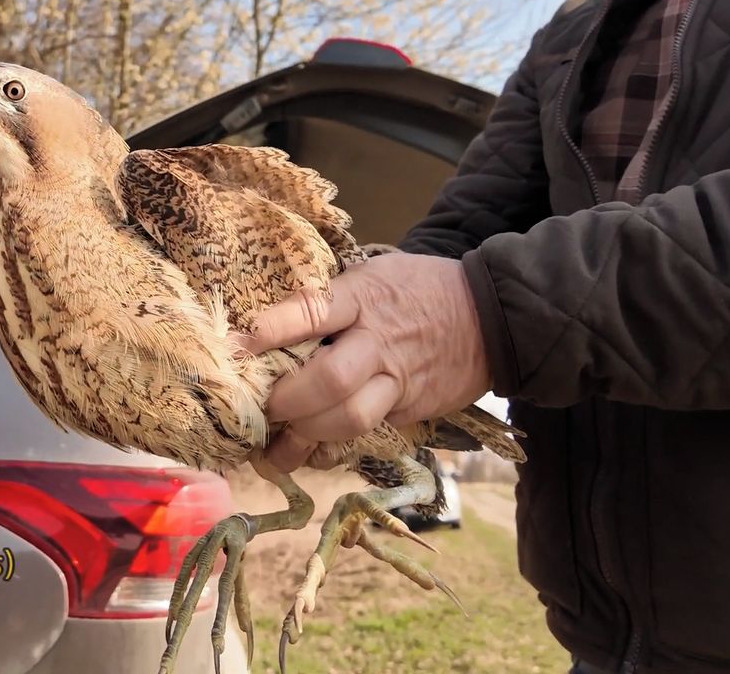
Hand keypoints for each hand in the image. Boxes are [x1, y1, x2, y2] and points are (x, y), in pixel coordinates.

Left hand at [241, 253, 491, 471]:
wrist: (491, 316)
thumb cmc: (415, 289)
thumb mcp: (373, 276)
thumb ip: (328, 300)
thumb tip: (264, 328)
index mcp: (364, 297)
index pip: (312, 311)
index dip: (272, 330)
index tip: (237, 346)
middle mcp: (379, 341)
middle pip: (328, 379)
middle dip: (287, 398)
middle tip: (262, 405)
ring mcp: (397, 379)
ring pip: (349, 417)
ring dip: (305, 434)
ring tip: (275, 445)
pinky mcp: (410, 409)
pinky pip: (365, 434)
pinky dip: (331, 448)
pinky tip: (308, 453)